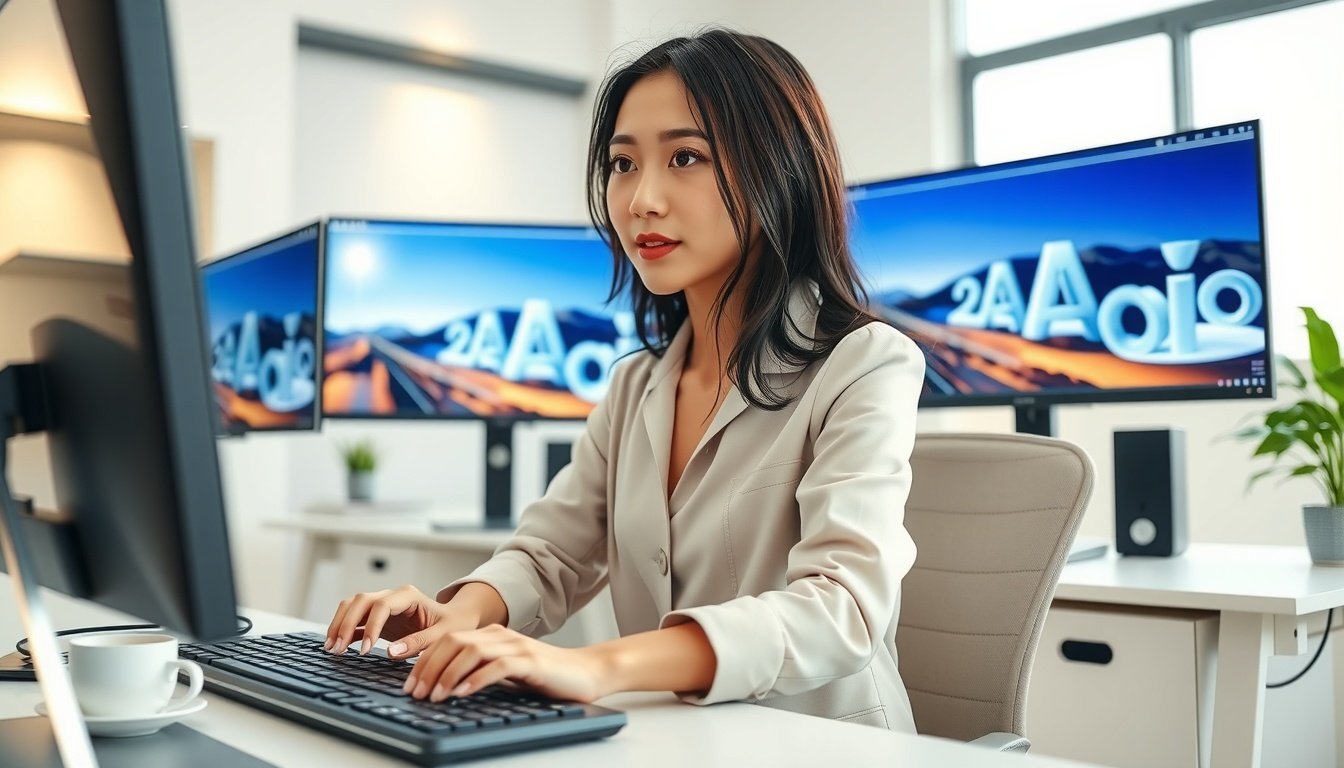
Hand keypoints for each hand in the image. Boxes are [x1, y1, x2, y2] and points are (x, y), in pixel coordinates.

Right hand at [325, 584, 475, 657]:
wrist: (455, 619)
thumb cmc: (452, 624)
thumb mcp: (442, 635)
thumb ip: (419, 643)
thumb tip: (391, 653)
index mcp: (409, 596)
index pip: (382, 606)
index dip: (371, 626)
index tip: (366, 650)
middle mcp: (393, 596)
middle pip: (361, 601)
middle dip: (345, 623)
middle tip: (337, 649)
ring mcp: (383, 605)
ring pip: (353, 606)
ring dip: (339, 624)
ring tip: (331, 648)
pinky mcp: (378, 617)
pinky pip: (355, 619)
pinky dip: (344, 630)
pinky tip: (336, 647)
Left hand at [405, 625, 608, 703]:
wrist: (586, 672)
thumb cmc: (545, 676)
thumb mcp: (506, 672)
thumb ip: (480, 672)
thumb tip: (444, 687)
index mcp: (492, 634)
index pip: (448, 640)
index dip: (424, 661)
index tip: (409, 684)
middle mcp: (500, 635)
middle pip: (453, 642)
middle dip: (428, 667)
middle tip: (415, 692)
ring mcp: (516, 646)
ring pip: (470, 651)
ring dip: (447, 674)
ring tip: (434, 696)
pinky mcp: (530, 661)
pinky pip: (496, 666)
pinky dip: (475, 680)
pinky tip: (462, 693)